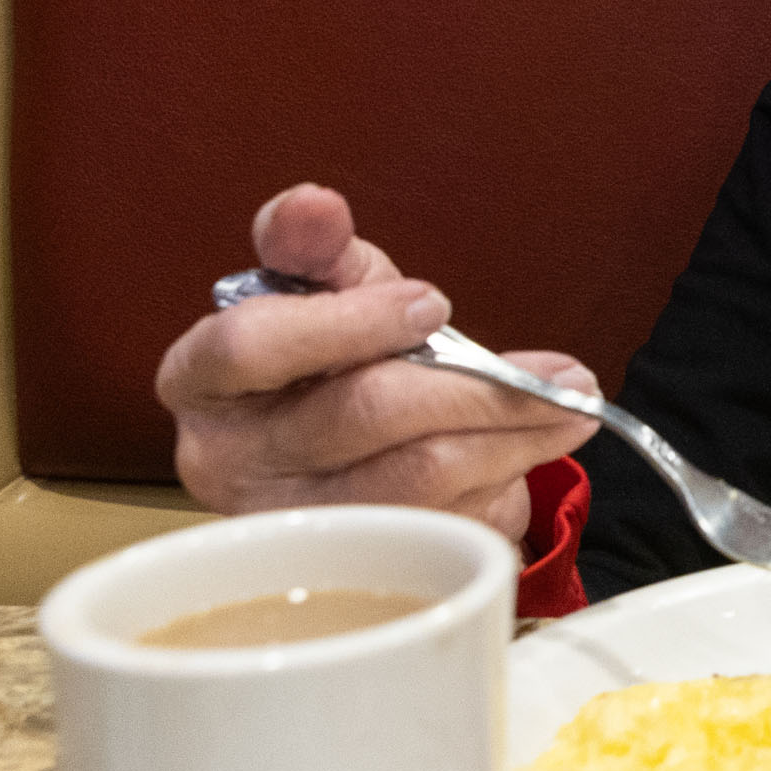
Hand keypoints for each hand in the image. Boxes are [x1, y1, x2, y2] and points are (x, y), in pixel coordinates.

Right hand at [158, 184, 599, 545]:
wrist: (346, 445)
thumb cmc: (329, 354)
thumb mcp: (325, 286)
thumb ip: (315, 243)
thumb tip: (311, 204)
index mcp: (199, 380)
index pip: (250, 345)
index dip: (347, 322)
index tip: (434, 302)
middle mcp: (224, 462)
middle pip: (360, 416)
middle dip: (477, 389)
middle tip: (565, 376)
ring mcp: (285, 526)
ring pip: (417, 478)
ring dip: (511, 440)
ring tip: (571, 408)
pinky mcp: (347, 567)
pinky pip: (441, 526)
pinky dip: (496, 488)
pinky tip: (520, 458)